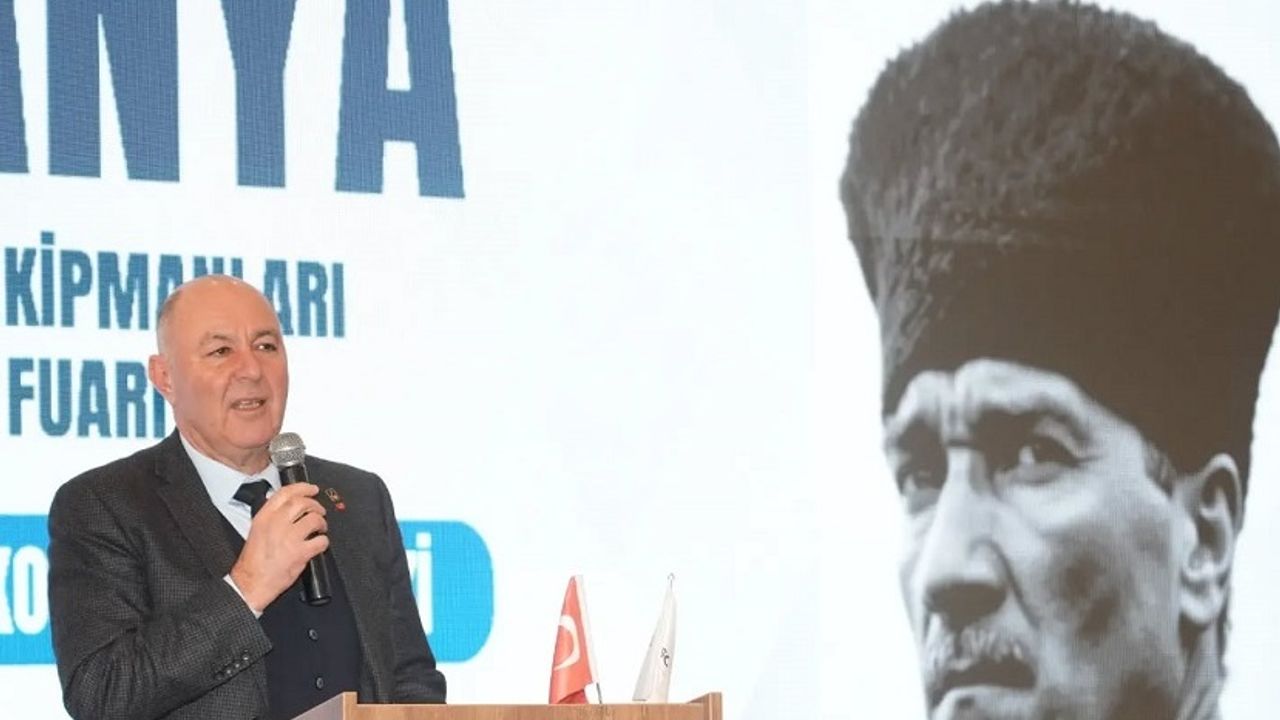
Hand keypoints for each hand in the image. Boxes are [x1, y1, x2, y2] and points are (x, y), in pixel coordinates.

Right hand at [229, 483, 328, 613]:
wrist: (251, 583)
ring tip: (320, 528)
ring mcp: (289, 538)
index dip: (302, 488)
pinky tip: (319, 544)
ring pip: (314, 519)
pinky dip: (324, 541)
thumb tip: (287, 507)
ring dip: (322, 522)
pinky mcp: (300, 553)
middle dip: (315, 505)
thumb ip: (271, 517)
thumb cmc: (253, 562)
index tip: (312, 489)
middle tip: (319, 511)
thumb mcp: (256, 531)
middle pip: (302, 503)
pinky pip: (320, 541)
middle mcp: (277, 524)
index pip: (285, 493)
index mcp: (264, 517)